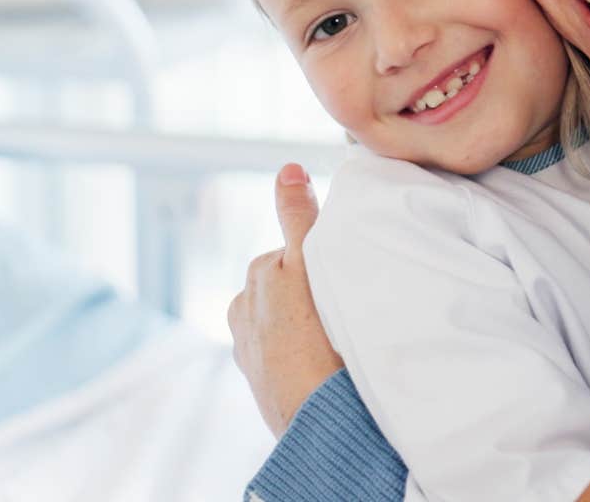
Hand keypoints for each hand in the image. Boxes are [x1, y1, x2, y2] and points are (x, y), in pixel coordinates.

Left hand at [227, 163, 344, 435]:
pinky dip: (298, 348)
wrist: (318, 420)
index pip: (297, 248)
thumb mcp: (311, 267)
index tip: (343, 280)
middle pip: (289, 279)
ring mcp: (248, 343)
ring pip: (286, 313)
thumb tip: (287, 168)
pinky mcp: (257, 374)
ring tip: (334, 338)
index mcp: (259, 274)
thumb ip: (299, 217)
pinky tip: (319, 359)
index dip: (326, 260)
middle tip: (345, 306)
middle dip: (311, 287)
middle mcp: (244, 306)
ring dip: (305, 319)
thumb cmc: (319, 341)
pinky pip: (283, 347)